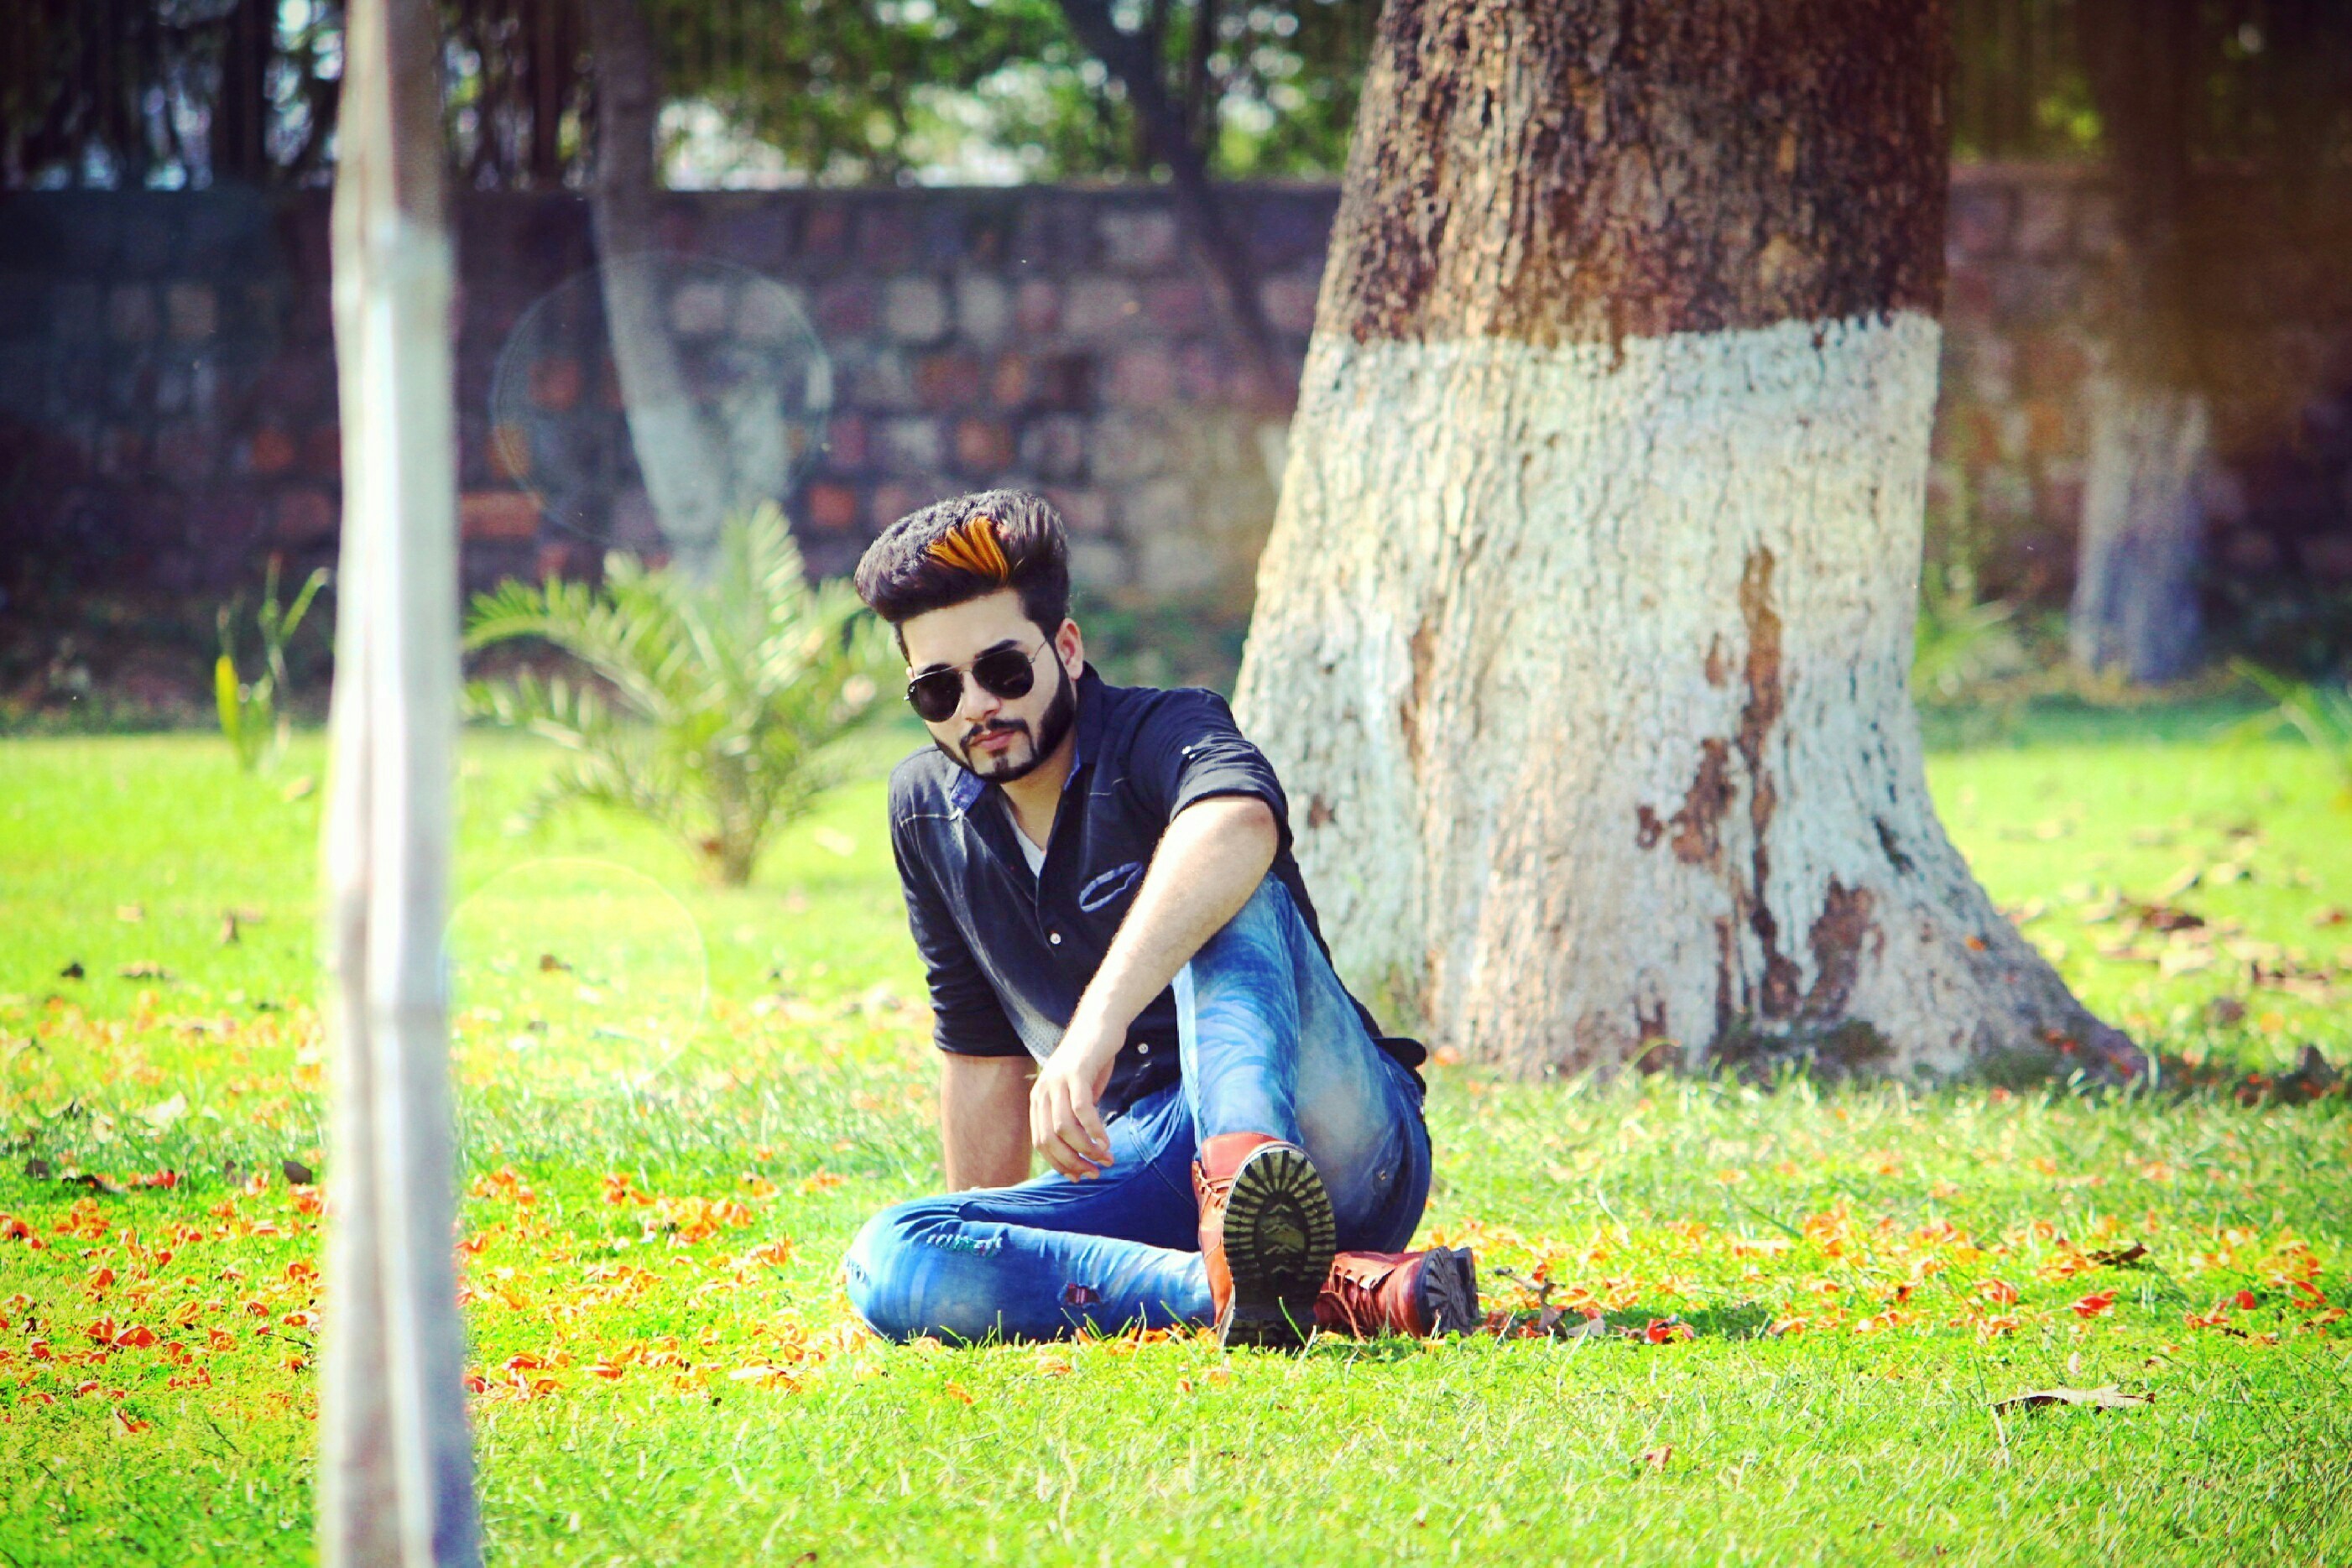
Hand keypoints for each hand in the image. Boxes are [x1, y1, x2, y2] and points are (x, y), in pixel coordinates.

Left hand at [1029, 1016, 1120, 1179]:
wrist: (1100, 1022)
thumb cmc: (1091, 1060)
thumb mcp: (1078, 1092)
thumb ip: (1075, 1117)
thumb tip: (1084, 1149)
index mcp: (1039, 1098)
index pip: (1041, 1142)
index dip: (1059, 1163)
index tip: (1080, 1176)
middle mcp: (1043, 1090)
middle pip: (1050, 1139)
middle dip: (1072, 1162)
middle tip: (1095, 1172)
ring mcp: (1057, 1080)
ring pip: (1065, 1128)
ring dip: (1086, 1149)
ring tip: (1107, 1158)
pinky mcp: (1076, 1072)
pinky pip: (1082, 1109)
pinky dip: (1094, 1129)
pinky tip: (1106, 1141)